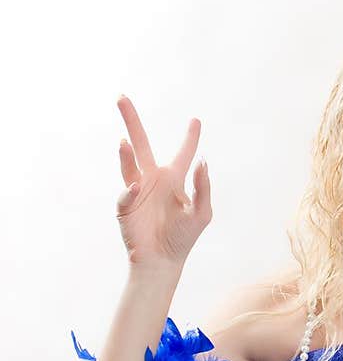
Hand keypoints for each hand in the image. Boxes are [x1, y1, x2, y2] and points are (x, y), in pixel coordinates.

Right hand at [115, 95, 211, 269]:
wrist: (162, 262)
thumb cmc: (183, 239)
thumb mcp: (202, 213)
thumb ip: (203, 187)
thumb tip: (203, 160)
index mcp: (174, 180)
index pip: (184, 153)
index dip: (190, 138)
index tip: (196, 120)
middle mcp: (154, 180)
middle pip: (141, 144)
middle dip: (132, 121)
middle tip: (122, 98)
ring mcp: (137, 191)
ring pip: (128, 163)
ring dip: (125, 153)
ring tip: (123, 141)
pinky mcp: (125, 207)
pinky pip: (126, 194)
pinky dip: (129, 191)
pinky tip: (136, 188)